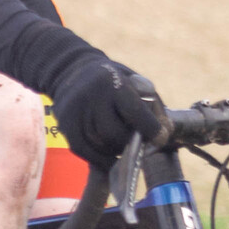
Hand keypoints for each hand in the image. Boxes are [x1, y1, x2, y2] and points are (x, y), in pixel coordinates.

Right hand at [52, 54, 171, 169]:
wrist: (72, 70)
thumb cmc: (113, 80)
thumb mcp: (135, 81)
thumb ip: (153, 106)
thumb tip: (164, 135)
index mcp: (112, 82)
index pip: (134, 112)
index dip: (150, 129)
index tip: (160, 139)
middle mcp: (90, 96)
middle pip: (114, 134)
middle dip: (130, 144)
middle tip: (138, 144)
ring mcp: (74, 111)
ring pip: (99, 145)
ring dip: (115, 151)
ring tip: (123, 145)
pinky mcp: (64, 124)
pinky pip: (84, 151)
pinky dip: (100, 158)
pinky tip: (110, 156)